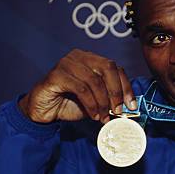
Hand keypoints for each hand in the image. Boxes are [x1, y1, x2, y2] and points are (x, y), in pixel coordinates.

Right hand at [18, 49, 136, 123]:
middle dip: (116, 91)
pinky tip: (93, 115)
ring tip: (103, 117)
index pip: (115, 68)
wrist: (43, 111)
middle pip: (108, 68)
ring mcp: (66, 63)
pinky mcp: (56, 75)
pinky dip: (91, 104)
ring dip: (103, 102)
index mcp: (91, 58)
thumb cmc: (69, 103)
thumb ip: (109, 99)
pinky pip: (81, 88)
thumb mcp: (95, 101)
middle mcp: (79, 56)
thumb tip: (128, 106)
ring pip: (95, 80)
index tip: (131, 105)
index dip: (126, 87)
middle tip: (118, 110)